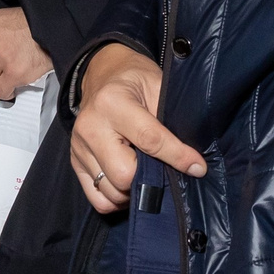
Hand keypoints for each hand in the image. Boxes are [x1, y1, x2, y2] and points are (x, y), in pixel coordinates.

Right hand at [70, 44, 205, 213]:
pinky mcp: (75, 162)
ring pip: (111, 192)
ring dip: (135, 191)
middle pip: (123, 175)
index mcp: (112, 103)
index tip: (197, 167)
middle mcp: (91, 127)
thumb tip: (192, 161)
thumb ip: (171, 122)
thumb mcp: (157, 86)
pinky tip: (130, 185)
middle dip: (150, 179)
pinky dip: (117, 199)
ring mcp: (79, 147)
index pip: (149, 140)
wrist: (103, 74)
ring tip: (148, 176)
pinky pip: (97, 199)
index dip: (177, 157)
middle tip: (165, 170)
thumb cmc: (134, 79)